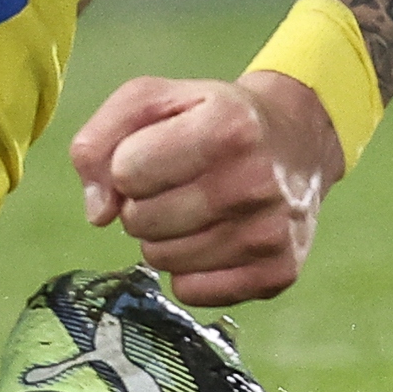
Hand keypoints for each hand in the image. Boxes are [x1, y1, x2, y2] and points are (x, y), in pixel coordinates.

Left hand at [65, 70, 344, 307]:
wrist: (295, 142)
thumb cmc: (212, 117)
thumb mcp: (151, 99)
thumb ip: (99, 140)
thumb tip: (97, 212)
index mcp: (227, 127)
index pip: (126, 171)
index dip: (127, 164)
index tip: (153, 154)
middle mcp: (256, 182)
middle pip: (140, 221)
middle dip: (141, 203)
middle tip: (173, 185)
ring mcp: (270, 234)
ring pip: (161, 260)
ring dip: (162, 238)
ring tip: (194, 208)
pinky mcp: (276, 274)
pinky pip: (192, 292)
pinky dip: (188, 271)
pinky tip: (212, 238)